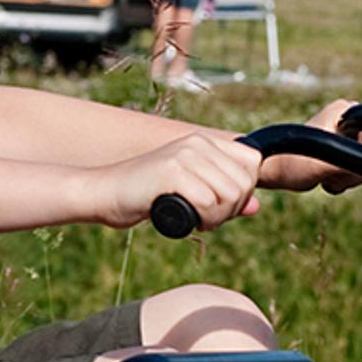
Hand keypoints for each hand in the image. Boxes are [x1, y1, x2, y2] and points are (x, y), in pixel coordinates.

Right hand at [103, 126, 258, 230]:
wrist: (105, 193)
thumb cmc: (145, 195)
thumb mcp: (190, 191)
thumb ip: (222, 195)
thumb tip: (256, 206)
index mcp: (203, 141)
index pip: (252, 163)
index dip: (244, 191)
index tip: (221, 205)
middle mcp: (197, 142)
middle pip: (244, 183)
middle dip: (230, 209)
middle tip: (205, 217)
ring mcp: (184, 155)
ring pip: (229, 194)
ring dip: (216, 217)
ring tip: (195, 218)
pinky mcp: (171, 171)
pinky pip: (208, 203)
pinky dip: (201, 219)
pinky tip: (184, 219)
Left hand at [256, 97, 361, 193]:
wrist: (270, 170)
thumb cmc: (290, 163)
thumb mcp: (324, 163)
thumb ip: (353, 158)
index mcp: (347, 111)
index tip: (337, 163)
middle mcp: (349, 119)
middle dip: (354, 171)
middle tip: (329, 174)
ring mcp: (347, 134)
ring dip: (348, 178)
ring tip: (325, 177)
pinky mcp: (343, 148)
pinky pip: (359, 170)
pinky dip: (344, 180)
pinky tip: (326, 180)